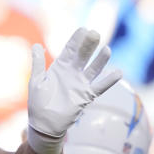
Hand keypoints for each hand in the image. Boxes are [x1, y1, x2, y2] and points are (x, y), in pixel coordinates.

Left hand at [26, 28, 121, 153]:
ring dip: (100, 60)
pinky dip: (108, 81)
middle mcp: (72, 73)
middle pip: (83, 56)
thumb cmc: (38, 103)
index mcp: (60, 67)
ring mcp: (81, 83)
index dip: (76, 39)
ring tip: (106, 50)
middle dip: (89, 45)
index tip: (83, 29)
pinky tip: (118, 73)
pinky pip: (99, 87)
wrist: (44, 124)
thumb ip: (38, 63)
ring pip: (93, 69)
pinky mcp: (86, 96)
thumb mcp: (36, 81)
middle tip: (95, 33)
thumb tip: (35, 45)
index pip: (70, 49)